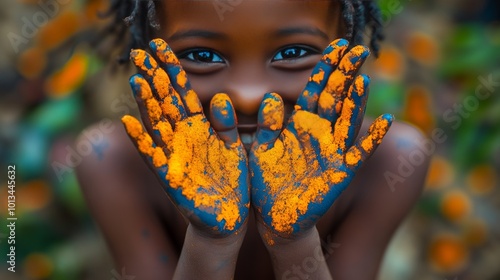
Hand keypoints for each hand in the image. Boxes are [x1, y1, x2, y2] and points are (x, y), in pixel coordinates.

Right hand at [121, 39, 248, 236]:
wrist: (229, 216)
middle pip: (165, 102)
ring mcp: (174, 156)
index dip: (171, 70)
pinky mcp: (171, 178)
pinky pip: (153, 156)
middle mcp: (183, 138)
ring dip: (146, 104)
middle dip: (153, 78)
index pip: (182, 93)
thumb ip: (226, 123)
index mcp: (199, 128)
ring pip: (157, 124)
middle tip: (139, 52)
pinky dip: (141, 141)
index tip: (161, 47)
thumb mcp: (234, 146)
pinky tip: (128, 122)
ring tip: (136, 79)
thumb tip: (220, 97)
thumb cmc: (232, 180)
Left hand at [250, 39, 393, 238]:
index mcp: (301, 124)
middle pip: (335, 97)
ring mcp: (333, 150)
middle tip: (358, 48)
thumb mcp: (262, 150)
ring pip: (348, 119)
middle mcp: (320, 132)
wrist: (276, 216)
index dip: (326, 68)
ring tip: (363, 79)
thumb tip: (271, 97)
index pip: (316, 89)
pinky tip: (384, 120)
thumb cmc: (266, 182)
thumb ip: (267, 125)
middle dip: (345, 73)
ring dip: (356, 100)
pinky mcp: (341, 171)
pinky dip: (372, 138)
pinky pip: (360, 152)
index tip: (337, 45)